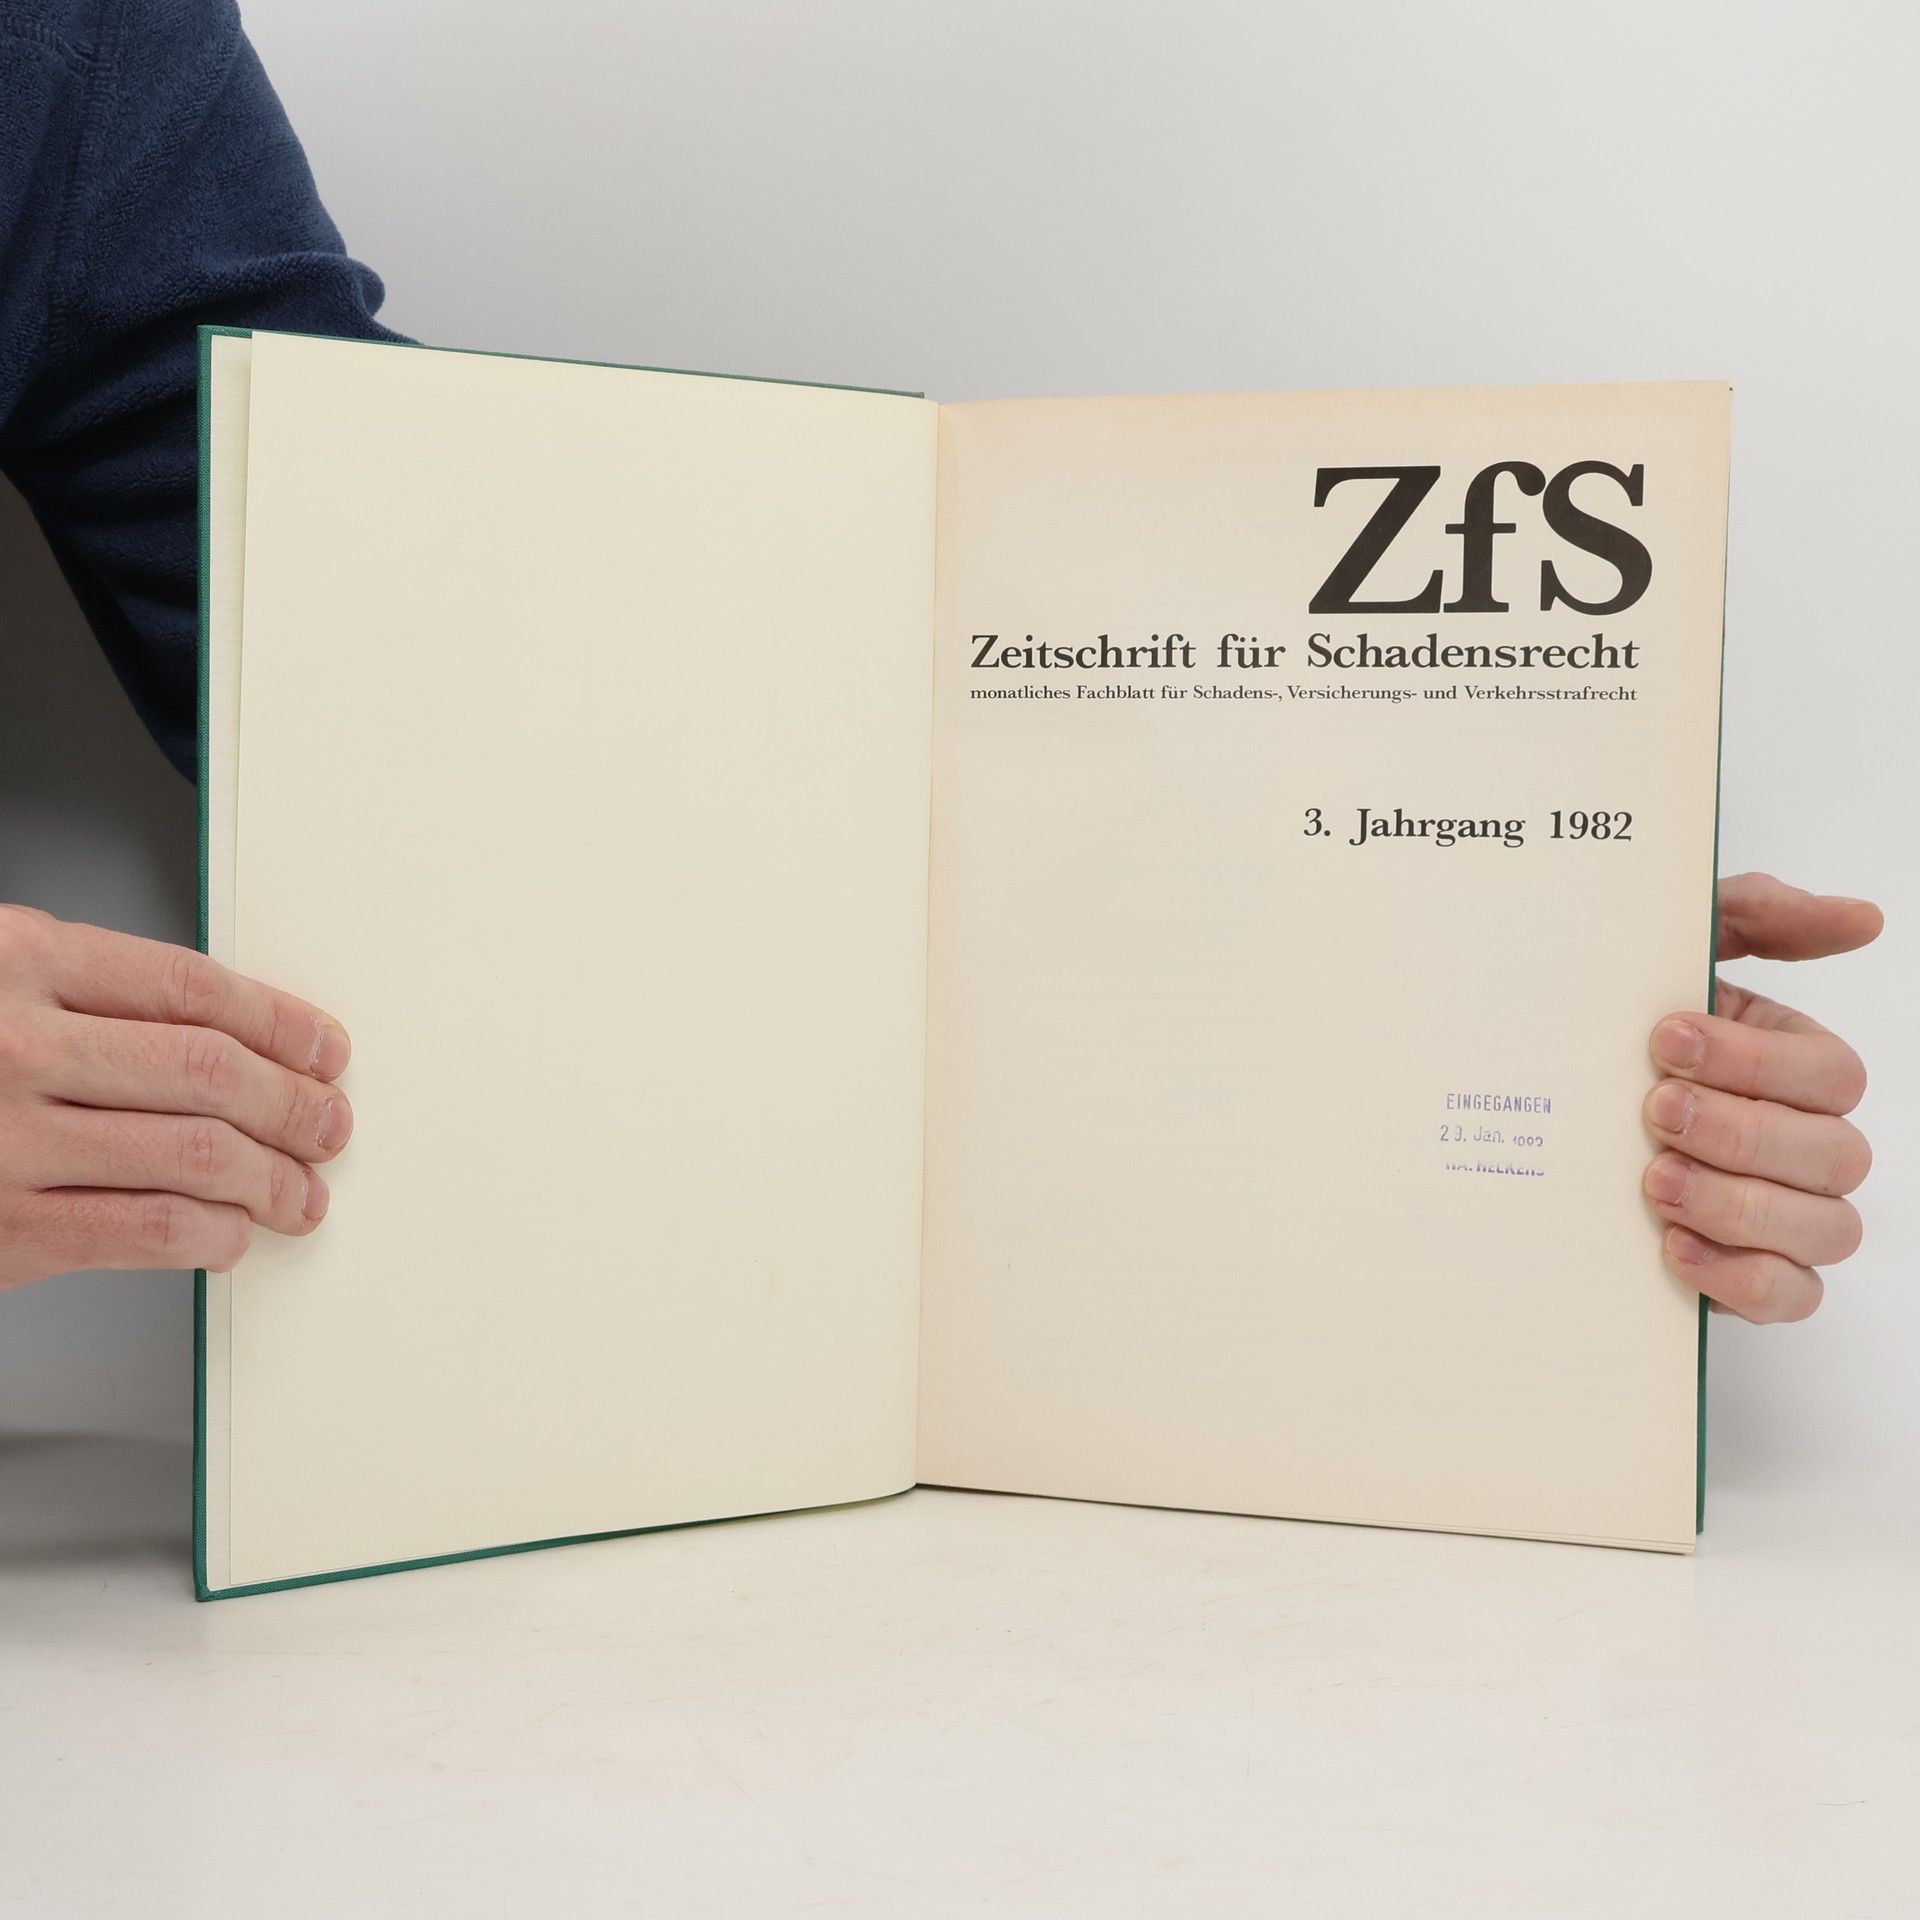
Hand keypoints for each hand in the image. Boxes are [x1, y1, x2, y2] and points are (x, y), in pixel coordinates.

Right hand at [0, 905, 351, 1290]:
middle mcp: (13, 1044)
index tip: (324, 1049)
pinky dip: (213, 1234)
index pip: (192, 989)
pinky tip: (232, 1233)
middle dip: (294, 1105)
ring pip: (195, 1154)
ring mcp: (4, 1140)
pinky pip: (144, 1229)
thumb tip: (231, 1033)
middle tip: (329, 1124)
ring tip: (301, 1190)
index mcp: (16, 960)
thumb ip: (88, 993)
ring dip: (273, 1179)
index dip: (280, 1023)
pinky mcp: (0, 1228)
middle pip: (208, 1073)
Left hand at [1642, 873, 1879, 1323]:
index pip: (1830, 1074)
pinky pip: (1791, 1296)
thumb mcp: (1668, 956)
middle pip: (1835, 1153)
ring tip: (1654, 1182)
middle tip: (1654, 1113)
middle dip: (1741, 1132)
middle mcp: (1808, 1144)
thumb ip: (1754, 916)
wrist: (1536, 1113)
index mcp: (1795, 1068)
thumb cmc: (1614, 1034)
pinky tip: (1671, 1247)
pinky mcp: (1755, 1281)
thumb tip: (1862, 917)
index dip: (1755, 1062)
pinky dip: (1740, 1277)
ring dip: (1739, 1206)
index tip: (1663, 1043)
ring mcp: (1790, 1218)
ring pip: (1826, 1228)